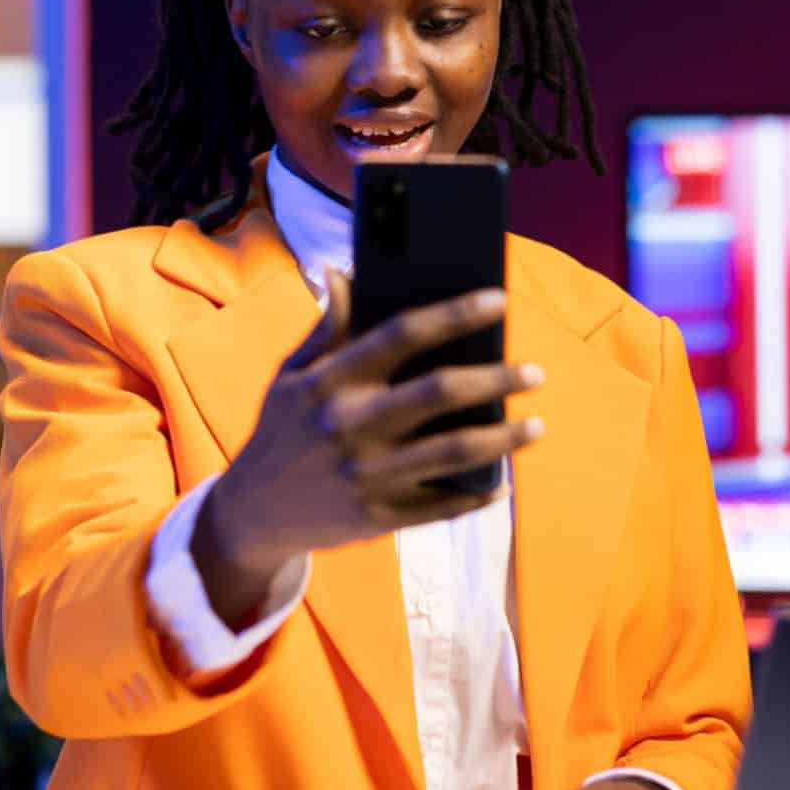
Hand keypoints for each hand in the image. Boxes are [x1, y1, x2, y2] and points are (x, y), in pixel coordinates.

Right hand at [195, 270, 543, 625]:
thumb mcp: (291, 375)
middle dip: (497, 379)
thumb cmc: (282, 432)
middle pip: (439, 392)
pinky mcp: (376, 518)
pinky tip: (502, 481)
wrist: (253, 514)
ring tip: (536, 426)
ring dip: (503, 438)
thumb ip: (326, 327)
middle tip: (534, 372)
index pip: (401, 333)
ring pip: (453, 451)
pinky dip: (478, 494)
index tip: (498, 301)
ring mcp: (365, 475)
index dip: (454, 314)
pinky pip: (441, 506)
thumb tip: (342, 271)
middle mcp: (350, 425)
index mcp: (330, 381)